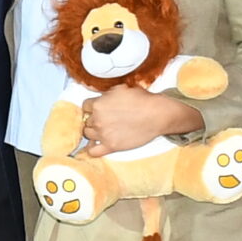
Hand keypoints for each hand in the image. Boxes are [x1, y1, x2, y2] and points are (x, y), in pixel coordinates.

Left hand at [77, 89, 202, 154]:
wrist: (156, 115)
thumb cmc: (142, 100)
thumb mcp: (120, 89)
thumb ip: (106, 94)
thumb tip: (99, 95)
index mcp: (98, 104)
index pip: (85, 106)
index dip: (92, 107)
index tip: (98, 109)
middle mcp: (98, 119)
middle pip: (87, 120)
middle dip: (94, 118)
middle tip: (105, 119)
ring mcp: (103, 134)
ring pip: (88, 134)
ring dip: (93, 132)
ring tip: (103, 130)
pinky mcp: (111, 146)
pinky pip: (93, 151)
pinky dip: (91, 149)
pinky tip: (94, 146)